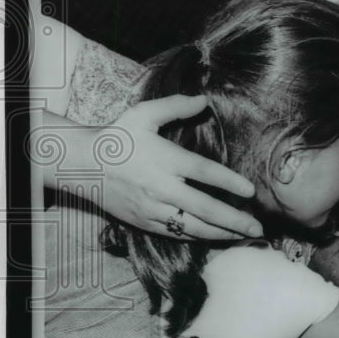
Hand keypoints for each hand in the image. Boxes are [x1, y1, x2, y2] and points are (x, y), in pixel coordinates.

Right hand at [62, 94, 260, 238]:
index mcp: (166, 160)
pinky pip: (175, 233)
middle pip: (205, 208)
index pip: (205, 172)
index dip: (230, 183)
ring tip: (244, 236)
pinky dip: (198, 237)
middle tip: (258, 228)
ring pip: (192, 227)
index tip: (251, 191)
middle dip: (234, 220)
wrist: (80, 164)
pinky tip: (215, 238)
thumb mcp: (144, 114)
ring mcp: (152, 208)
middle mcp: (161, 187)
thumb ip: (176, 106)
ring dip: (221, 234)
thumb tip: (205, 99)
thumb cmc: (117, 136)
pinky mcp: (143, 221)